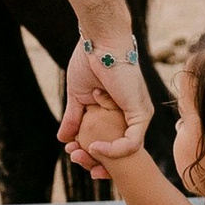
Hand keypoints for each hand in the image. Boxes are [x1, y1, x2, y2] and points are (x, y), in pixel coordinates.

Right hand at [57, 25, 150, 160]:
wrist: (98, 42)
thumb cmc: (89, 61)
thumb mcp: (78, 96)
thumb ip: (74, 118)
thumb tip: (63, 139)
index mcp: (117, 111)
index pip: (110, 141)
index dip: (93, 155)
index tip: (75, 157)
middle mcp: (131, 114)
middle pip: (118, 150)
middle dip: (97, 163)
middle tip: (77, 161)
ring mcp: (138, 114)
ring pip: (125, 151)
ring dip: (102, 158)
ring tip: (81, 154)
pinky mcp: (141, 113)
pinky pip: (132, 143)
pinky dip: (114, 150)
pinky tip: (95, 147)